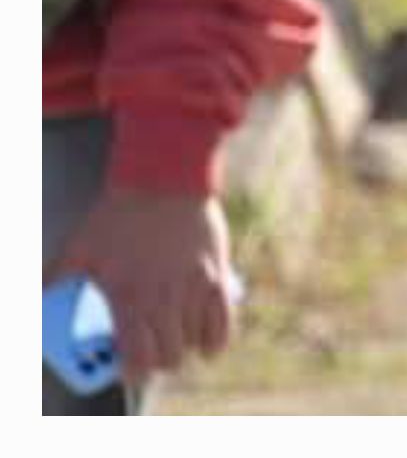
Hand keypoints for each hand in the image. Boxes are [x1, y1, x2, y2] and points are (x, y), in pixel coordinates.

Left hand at [57, 185, 235, 387]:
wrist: (164, 177)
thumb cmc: (118, 213)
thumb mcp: (79, 248)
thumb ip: (58, 279)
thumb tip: (40, 296)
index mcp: (128, 298)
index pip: (137, 358)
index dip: (134, 373)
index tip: (129, 369)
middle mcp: (162, 298)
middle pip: (169, 356)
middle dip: (158, 360)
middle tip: (151, 350)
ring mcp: (193, 286)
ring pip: (193, 341)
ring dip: (183, 345)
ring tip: (174, 337)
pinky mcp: (215, 272)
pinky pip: (223, 319)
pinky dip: (215, 337)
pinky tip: (207, 341)